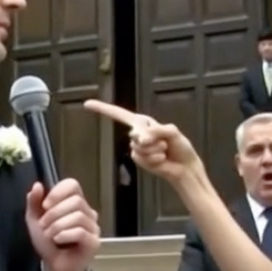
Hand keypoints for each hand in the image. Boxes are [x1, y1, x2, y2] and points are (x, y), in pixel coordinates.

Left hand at [26, 178, 100, 270]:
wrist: (54, 266)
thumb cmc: (48, 242)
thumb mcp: (35, 219)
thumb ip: (34, 202)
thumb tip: (37, 185)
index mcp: (75, 203)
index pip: (72, 185)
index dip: (57, 192)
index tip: (44, 206)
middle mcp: (88, 213)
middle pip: (76, 201)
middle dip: (54, 213)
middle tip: (43, 225)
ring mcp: (93, 228)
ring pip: (78, 216)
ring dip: (57, 226)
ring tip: (50, 235)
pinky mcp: (94, 242)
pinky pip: (81, 232)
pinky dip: (65, 235)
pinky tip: (58, 240)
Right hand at [84, 100, 202, 183]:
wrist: (184, 167)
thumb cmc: (181, 147)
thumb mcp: (172, 132)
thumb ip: (156, 131)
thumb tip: (140, 138)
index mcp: (144, 122)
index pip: (120, 114)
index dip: (103, 109)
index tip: (87, 104)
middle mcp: (138, 134)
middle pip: (135, 134)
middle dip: (152, 139)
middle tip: (165, 143)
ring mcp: (137, 148)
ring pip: (139, 147)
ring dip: (155, 150)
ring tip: (164, 151)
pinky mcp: (139, 160)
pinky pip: (141, 157)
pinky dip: (154, 159)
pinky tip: (162, 160)